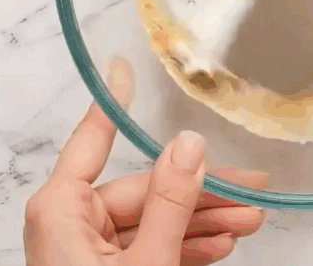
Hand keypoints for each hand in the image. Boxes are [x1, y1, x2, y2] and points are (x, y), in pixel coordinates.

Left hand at [24, 59, 267, 265]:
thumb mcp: (147, 265)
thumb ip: (170, 204)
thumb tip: (188, 146)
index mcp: (60, 210)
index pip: (93, 140)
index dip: (112, 102)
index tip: (122, 67)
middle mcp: (67, 224)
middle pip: (141, 190)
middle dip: (200, 196)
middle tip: (251, 192)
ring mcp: (84, 254)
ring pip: (150, 223)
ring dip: (200, 224)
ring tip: (250, 224)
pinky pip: (145, 250)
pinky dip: (181, 249)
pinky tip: (218, 248)